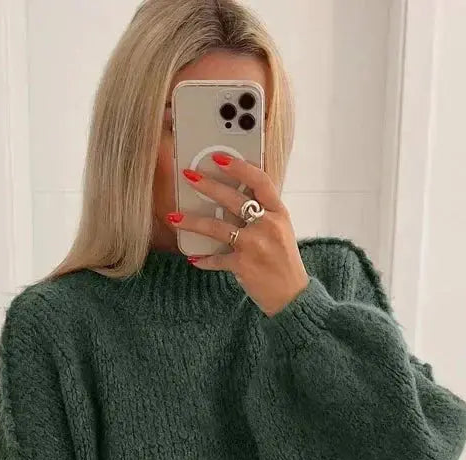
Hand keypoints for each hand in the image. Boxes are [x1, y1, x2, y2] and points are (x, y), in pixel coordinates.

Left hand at [166, 153, 309, 316]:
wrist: (291, 295)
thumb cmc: (283, 260)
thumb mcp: (280, 230)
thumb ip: (262, 212)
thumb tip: (230, 197)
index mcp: (279, 212)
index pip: (260, 181)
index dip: (239, 167)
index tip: (219, 158)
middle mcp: (268, 225)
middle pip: (233, 199)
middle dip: (208, 186)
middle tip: (189, 176)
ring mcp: (255, 245)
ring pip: (217, 227)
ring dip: (193, 222)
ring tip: (174, 217)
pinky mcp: (243, 265)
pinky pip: (216, 259)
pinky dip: (204, 260)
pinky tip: (193, 258)